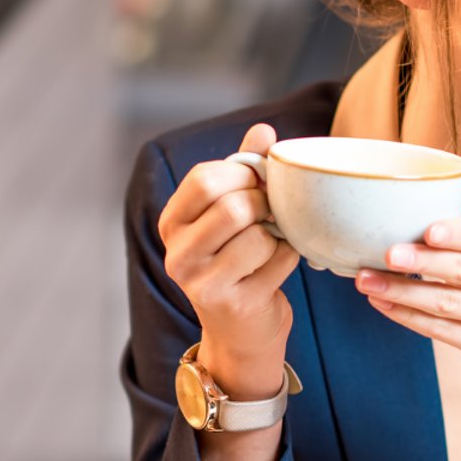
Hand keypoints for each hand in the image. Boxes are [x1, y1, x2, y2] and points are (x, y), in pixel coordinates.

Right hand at [157, 123, 299, 404]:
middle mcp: (178, 253)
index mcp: (172, 223)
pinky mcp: (234, 302)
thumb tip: (263, 129)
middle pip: (234, 206)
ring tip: (273, 241)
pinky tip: (278, 265)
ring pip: (258, 235)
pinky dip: (289, 257)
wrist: (242, 331)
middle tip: (272, 213)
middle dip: (265, 204)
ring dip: (278, 234)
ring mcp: (202, 282)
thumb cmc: (238, 262)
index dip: (243, 175)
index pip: (205, 178)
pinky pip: (278, 260)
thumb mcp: (231, 214)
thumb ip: (243, 170)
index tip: (257, 185)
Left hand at [355, 217, 460, 407]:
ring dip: (403, 291)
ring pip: (447, 302)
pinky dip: (408, 316)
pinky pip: (442, 330)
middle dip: (421, 261)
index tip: (425, 230)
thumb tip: (409, 226)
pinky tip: (384, 304)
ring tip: (368, 281)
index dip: (456, 233)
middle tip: (387, 254)